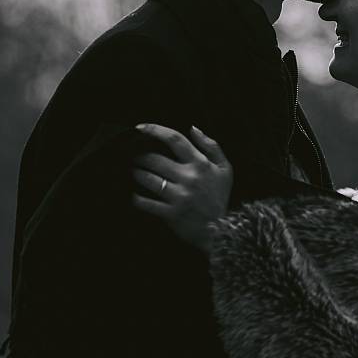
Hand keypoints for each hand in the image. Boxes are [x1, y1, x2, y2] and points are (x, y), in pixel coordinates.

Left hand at [130, 123, 232, 251]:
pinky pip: (145, 203)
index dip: (155, 130)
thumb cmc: (220, 196)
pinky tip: (133, 194)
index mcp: (201, 164)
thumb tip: (192, 128)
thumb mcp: (224, 168)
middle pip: (154, 159)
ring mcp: (179, 196)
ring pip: (147, 179)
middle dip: (139, 155)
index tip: (140, 128)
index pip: (175, 139)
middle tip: (133, 156)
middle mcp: (189, 177)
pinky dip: (136, 198)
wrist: (221, 230)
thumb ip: (211, 146)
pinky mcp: (170, 213)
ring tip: (133, 172)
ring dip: (136, 174)